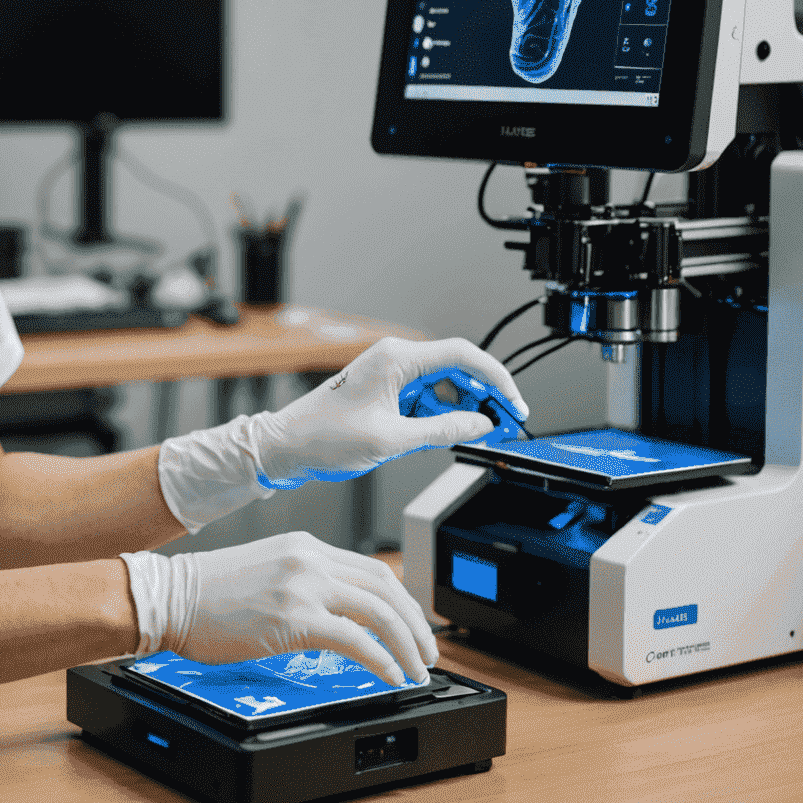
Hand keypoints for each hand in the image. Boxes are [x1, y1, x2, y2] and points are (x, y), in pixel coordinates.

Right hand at [121, 532, 436, 684]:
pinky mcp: (294, 618)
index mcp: (305, 546)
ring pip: (380, 610)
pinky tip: (391, 675)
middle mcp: (310, 558)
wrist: (171, 597)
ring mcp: (303, 586)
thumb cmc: (207, 593)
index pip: (372, 568)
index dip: (402, 600)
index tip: (412, 625)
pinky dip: (382, 659)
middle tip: (427, 651)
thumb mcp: (266, 570)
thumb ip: (303, 582)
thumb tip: (336, 613)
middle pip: (386, 585)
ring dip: (407, 643)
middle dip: (416, 622)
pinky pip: (356, 639)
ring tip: (416, 668)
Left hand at [248, 336, 528, 487]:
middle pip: (457, 368)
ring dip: (464, 407)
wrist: (287, 447)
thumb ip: (443, 431)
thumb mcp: (393, 440)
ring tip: (481, 432)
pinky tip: (451, 434)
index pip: (462, 355)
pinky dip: (442, 414)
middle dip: (485, 394)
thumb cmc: (326, 438)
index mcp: (397, 359)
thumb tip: (481, 425)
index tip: (515, 404)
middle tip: (506, 423)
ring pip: (443, 384)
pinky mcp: (385, 392)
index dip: (496, 378)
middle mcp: (395, 360)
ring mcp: (389, 375)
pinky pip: (425, 398)